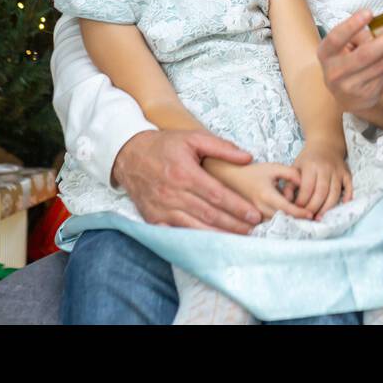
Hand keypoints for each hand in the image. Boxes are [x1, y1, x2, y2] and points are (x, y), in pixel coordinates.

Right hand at [110, 129, 261, 232]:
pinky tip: (209, 244)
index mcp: (185, 173)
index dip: (237, 207)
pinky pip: (176, 234)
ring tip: (238, 240)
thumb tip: (247, 157)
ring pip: (194, 227)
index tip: (254, 215)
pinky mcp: (152, 219)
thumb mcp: (192, 137)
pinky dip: (193, 240)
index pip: (217, 195)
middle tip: (253, 231)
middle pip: (209, 214)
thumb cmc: (164, 145)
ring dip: (218, 235)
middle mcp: (173, 193)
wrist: (128, 154)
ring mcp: (161, 209)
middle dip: (233, 224)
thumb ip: (221, 147)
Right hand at [207, 160, 315, 222]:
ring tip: (298, 218)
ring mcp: (254, 216)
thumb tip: (304, 184)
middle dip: (296, 220)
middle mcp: (259, 208)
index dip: (301, 213)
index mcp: (266, 195)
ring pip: (275, 224)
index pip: (287, 209)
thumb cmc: (254, 172)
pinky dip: (277, 223)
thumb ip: (291, 173)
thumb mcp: (274, 167)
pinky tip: (284, 217)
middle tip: (310, 218)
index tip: (311, 213)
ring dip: (287, 222)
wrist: (231, 178)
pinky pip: (267, 225)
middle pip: (283, 220)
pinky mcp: (251, 220)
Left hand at [291, 140, 353, 218]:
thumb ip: (289, 184)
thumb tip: (286, 201)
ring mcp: (337, 171)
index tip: (297, 210)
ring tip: (319, 217)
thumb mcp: (295, 166)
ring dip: (327, 208)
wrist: (325, 144)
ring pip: (335, 193)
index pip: (307, 188)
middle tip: (308, 217)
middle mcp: (325, 168)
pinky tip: (341, 206)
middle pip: (321, 192)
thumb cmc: (308, 159)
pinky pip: (349, 187)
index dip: (302, 202)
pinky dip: (347, 197)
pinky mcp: (346, 173)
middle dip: (314, 207)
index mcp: (311, 166)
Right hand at [317, 10, 382, 115]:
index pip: (336, 39)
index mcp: (326, 54)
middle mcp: (336, 72)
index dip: (352, 25)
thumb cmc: (345, 60)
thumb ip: (360, 35)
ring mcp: (352, 86)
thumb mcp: (343, 47)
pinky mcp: (369, 94)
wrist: (345, 96)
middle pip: (367, 54)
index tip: (370, 12)